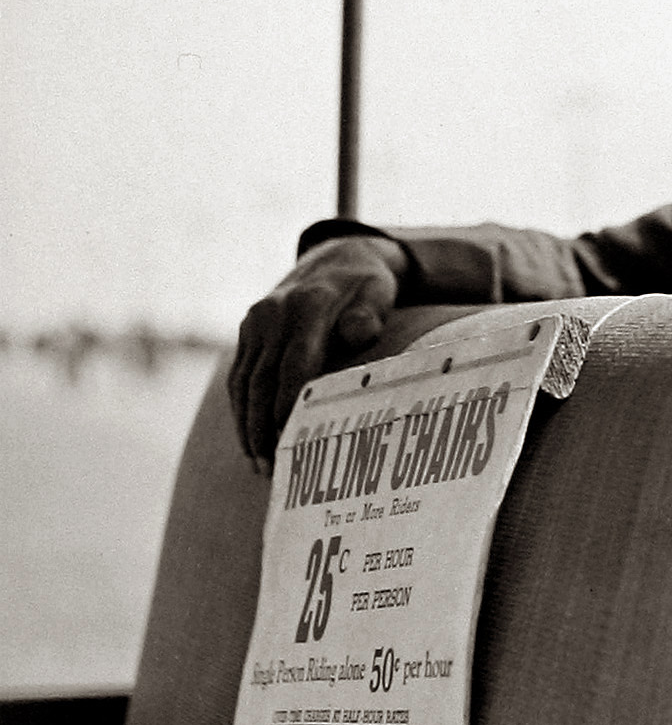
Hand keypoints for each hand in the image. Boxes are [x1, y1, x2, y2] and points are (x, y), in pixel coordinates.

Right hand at [228, 235, 406, 465]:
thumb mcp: (379, 291)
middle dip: (263, 428)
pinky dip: (241, 409)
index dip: (289, 405)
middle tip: (271, 469)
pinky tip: (249, 439)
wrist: (338, 255)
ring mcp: (256, 321)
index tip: (291, 442)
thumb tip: (359, 334)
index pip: (295, 364)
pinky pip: (239, 375)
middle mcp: (273, 313)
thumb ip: (369, 313)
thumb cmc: (366, 284)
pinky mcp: (247, 330)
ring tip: (259, 465)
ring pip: (244, 382)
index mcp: (308, 305)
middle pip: (262, 380)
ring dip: (247, 425)